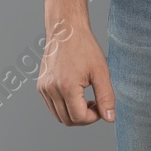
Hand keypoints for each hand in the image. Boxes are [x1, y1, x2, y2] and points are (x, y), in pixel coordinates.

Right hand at [36, 0, 113, 124]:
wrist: (66, 29)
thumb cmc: (84, 47)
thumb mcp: (101, 71)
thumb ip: (106, 97)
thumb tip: (110, 118)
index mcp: (66, 86)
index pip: (79, 117)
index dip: (93, 117)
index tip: (101, 107)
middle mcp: (51, 89)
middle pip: (67, 120)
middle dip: (84, 118)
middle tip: (96, 105)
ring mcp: (44, 88)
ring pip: (58, 115)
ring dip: (73, 114)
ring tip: (86, 99)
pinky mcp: (41, 86)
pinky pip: (52, 106)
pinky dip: (64, 107)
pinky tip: (76, 94)